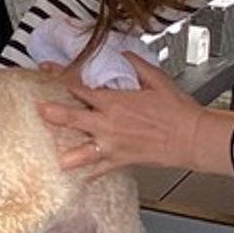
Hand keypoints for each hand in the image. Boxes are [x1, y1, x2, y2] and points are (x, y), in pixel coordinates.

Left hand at [38, 53, 233, 176]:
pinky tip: (81, 178)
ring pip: (82, 151)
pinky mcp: (122, 160)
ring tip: (56, 157)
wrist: (192, 136)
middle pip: (73, 118)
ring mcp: (113, 144)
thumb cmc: (178, 110)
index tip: (49, 73)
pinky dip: (91, 174)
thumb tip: (123, 54)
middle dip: (53, 114)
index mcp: (114, 101)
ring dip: (68, 154)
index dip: (62, 78)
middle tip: (40, 111)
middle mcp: (109, 123)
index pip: (80, 88)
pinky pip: (101, 169)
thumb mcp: (156, 79)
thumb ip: (135, 66)